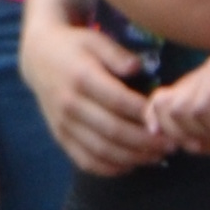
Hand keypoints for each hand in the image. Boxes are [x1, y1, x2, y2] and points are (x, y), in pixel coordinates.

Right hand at [22, 0, 156, 177]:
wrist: (38, 57)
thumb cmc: (76, 46)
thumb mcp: (96, 40)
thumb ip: (117, 54)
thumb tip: (137, 68)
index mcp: (82, 77)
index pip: (118, 101)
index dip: (144, 114)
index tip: (166, 120)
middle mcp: (70, 104)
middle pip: (113, 131)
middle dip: (145, 142)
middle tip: (170, 145)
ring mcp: (63, 124)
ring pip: (101, 150)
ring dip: (132, 158)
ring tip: (157, 157)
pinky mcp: (60, 137)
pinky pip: (85, 161)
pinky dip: (110, 168)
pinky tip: (130, 165)